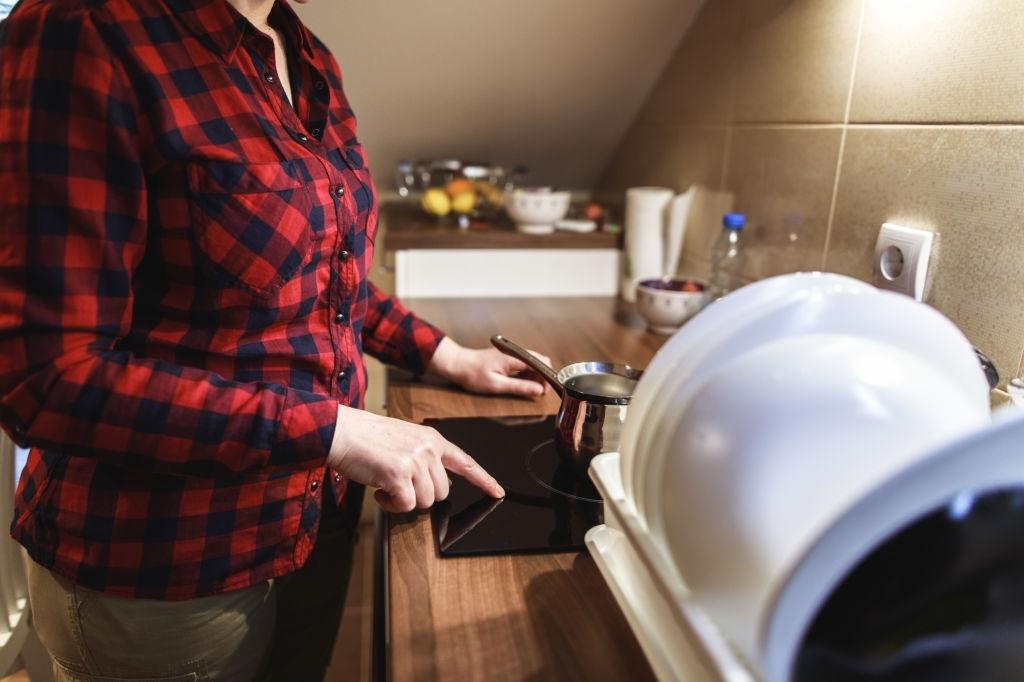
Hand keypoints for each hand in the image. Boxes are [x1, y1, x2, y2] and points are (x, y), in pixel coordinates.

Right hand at [328, 405, 503, 512]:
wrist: (342, 432)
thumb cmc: (368, 438)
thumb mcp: (405, 440)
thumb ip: (425, 458)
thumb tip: (439, 485)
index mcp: (432, 439)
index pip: (465, 462)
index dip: (483, 479)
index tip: (497, 492)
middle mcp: (428, 449)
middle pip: (442, 492)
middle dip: (421, 495)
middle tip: (399, 485)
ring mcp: (415, 461)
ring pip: (426, 501)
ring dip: (405, 501)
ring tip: (387, 485)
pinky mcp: (399, 475)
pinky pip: (406, 505)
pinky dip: (391, 505)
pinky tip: (380, 491)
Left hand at [428, 337, 550, 397]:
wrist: (458, 364)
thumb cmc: (473, 374)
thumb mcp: (497, 385)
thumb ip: (519, 387)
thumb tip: (538, 390)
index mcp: (513, 357)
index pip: (540, 364)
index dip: (546, 378)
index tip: (545, 390)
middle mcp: (514, 352)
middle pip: (539, 361)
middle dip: (543, 376)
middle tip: (539, 392)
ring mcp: (511, 353)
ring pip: (533, 362)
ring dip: (536, 375)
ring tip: (531, 389)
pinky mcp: (507, 357)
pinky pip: (524, 363)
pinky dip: (528, 373)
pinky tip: (523, 383)